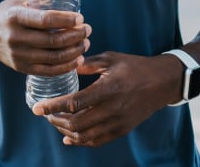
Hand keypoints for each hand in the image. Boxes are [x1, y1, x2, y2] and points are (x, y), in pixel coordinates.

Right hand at [0, 0, 90, 75]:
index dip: (66, 20)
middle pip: (52, 40)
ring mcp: (18, 55)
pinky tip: (78, 58)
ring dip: (75, 51)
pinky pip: (49, 71)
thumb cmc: (10, 11)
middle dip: (75, 36)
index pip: (45, 20)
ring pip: (53, 57)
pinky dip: (66, 66)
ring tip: (85, 42)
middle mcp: (15, 37)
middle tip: (88, 30)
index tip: (81, 18)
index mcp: (15, 16)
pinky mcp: (21, 68)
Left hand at [30, 51, 182, 146]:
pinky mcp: (122, 129)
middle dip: (55, 121)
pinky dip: (80, 141)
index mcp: (108, 89)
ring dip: (65, 132)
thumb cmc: (136, 67)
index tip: (36, 109)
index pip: (74, 103)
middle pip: (76, 123)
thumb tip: (69, 65)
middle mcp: (112, 109)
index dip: (52, 107)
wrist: (163, 83)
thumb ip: (89, 64)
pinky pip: (97, 141)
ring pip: (84, 135)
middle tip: (46, 114)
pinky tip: (69, 137)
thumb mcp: (113, 59)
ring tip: (56, 123)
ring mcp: (118, 122)